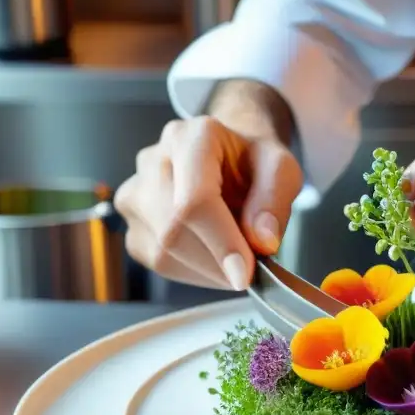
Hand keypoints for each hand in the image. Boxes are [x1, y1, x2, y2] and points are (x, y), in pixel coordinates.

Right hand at [115, 97, 301, 290]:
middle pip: (173, 231)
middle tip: (251, 269)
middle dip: (217, 263)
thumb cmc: (252, 162)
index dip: (220, 243)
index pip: (194, 201)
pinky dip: (192, 272)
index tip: (245, 275)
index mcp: (191, 138)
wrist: (228, 158)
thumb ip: (275, 200)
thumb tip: (262, 241)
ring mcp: (135, 192)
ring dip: (207, 270)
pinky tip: (213, 259)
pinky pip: (157, 262)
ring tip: (234, 256)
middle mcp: (153, 161)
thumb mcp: (281, 170)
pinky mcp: (132, 224)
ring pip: (162, 252)